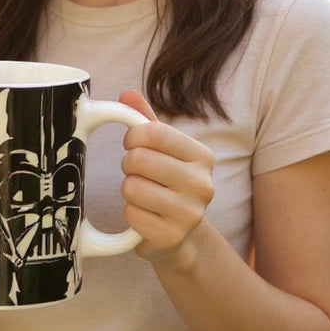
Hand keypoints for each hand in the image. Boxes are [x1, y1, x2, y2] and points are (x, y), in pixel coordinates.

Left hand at [118, 89, 214, 265]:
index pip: (153, 132)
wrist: (181, 235)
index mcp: (202, 156)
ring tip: (143, 195)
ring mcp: (190, 213)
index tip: (133, 145)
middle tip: (139, 174)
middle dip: (128, 165)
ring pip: (131, 187)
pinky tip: (145, 216)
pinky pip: (130, 214)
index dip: (133, 136)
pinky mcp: (172, 237)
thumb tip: (127, 93)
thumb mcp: (162, 149)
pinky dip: (130, 214)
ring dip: (128, 191)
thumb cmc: (167, 183)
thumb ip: (145, 119)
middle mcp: (203, 184)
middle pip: (138, 159)